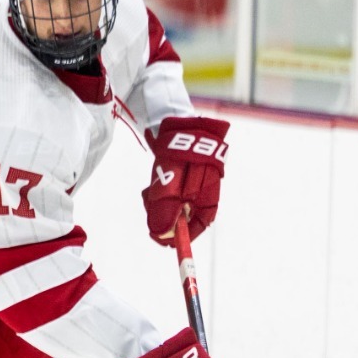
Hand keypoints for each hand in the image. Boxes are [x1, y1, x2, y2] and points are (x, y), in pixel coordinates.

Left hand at [143, 115, 228, 243]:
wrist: (173, 116)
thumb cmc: (177, 147)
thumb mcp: (170, 178)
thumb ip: (167, 206)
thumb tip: (162, 234)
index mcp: (209, 191)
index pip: (201, 222)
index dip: (185, 235)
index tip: (166, 242)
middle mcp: (203, 188)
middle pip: (185, 215)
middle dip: (165, 217)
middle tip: (150, 212)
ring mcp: (191, 180)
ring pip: (173, 203)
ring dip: (158, 203)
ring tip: (147, 192)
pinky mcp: (179, 173)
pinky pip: (167, 191)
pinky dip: (157, 192)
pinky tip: (150, 184)